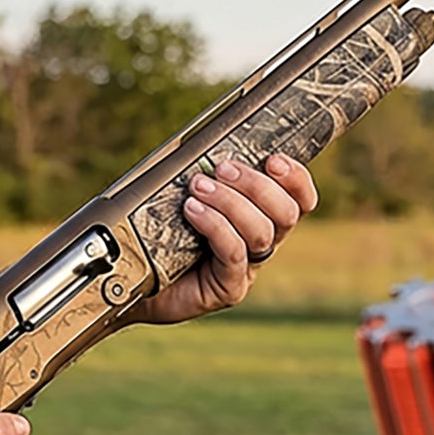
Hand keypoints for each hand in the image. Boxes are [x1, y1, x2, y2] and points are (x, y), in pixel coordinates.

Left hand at [131, 153, 317, 326]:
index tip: (273, 159)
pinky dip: (215, 225)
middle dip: (256, 185)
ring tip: (198, 188)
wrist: (134, 278)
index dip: (295, 178)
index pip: (299, 200)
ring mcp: (247, 269)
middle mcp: (261, 245)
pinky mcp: (228, 289)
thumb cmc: (161, 230)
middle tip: (221, 169)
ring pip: (261, 232)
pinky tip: (192, 211)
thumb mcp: (188, 194)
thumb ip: (209, 174)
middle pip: (286, 214)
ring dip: (230, 202)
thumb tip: (209, 145)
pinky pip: (233, 252)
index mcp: (262, 218)